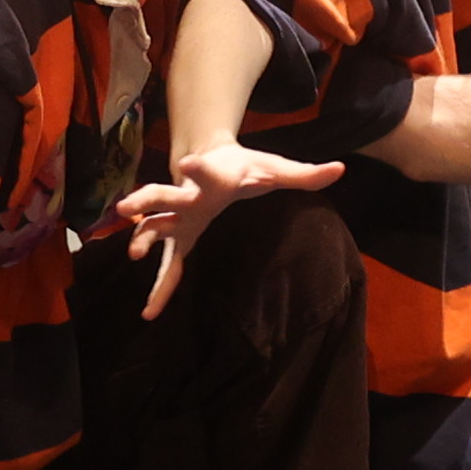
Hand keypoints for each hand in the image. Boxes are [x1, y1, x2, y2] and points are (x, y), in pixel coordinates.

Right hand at [120, 139, 346, 310]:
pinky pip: (168, 265)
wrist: (209, 156)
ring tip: (134, 255)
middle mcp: (189, 196)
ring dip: (142, 239)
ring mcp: (179, 218)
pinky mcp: (179, 238)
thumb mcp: (275, 168)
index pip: (205, 170)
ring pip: (154, 226)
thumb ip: (305, 174)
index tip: (188, 163)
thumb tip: (340, 169)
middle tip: (129, 207)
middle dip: (148, 200)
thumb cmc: (245, 167)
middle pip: (166, 197)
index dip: (198, 167)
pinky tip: (151, 313)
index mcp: (214, 178)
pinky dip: (160, 287)